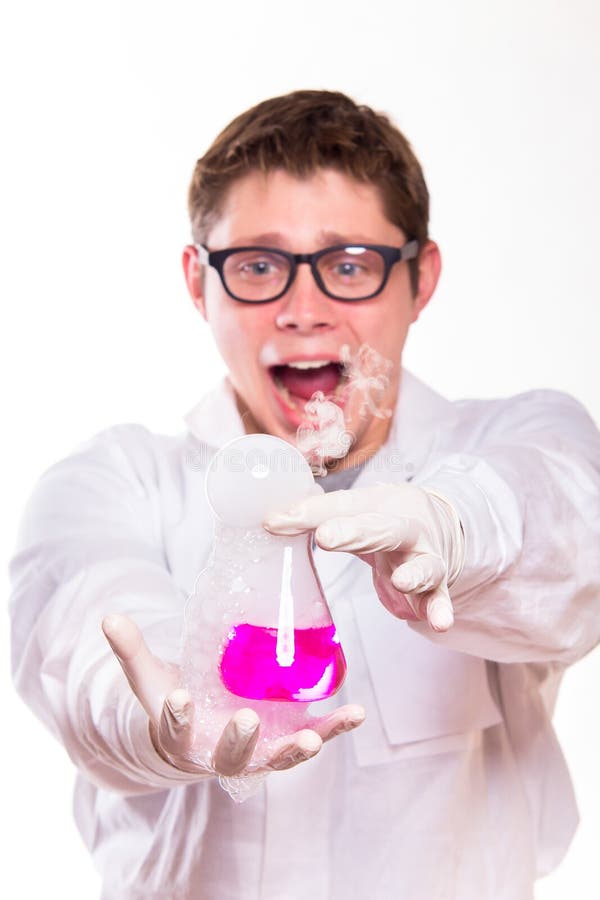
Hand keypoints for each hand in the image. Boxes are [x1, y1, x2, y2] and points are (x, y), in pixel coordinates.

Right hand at [102, 613, 364, 777]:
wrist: (201, 734)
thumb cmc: (176, 700)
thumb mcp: (150, 678)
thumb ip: (132, 650)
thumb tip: (108, 616)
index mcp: (184, 737)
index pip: (175, 731)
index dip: (176, 717)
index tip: (178, 698)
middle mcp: (221, 753)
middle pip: (231, 755)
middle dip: (238, 741)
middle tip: (246, 720)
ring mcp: (258, 752)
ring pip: (278, 756)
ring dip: (298, 748)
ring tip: (315, 734)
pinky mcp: (286, 740)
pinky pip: (314, 737)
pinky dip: (335, 728)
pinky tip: (355, 712)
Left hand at [264, 483, 464, 632]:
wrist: (440, 525)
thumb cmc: (386, 516)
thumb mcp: (355, 510)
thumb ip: (315, 516)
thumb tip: (270, 521)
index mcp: (381, 505)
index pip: (342, 506)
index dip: (311, 513)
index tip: (278, 519)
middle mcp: (407, 530)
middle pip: (384, 529)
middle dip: (356, 533)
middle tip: (326, 536)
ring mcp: (426, 559)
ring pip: (424, 565)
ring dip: (414, 574)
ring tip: (403, 581)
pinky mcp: (437, 587)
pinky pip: (440, 598)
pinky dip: (440, 609)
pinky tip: (439, 622)